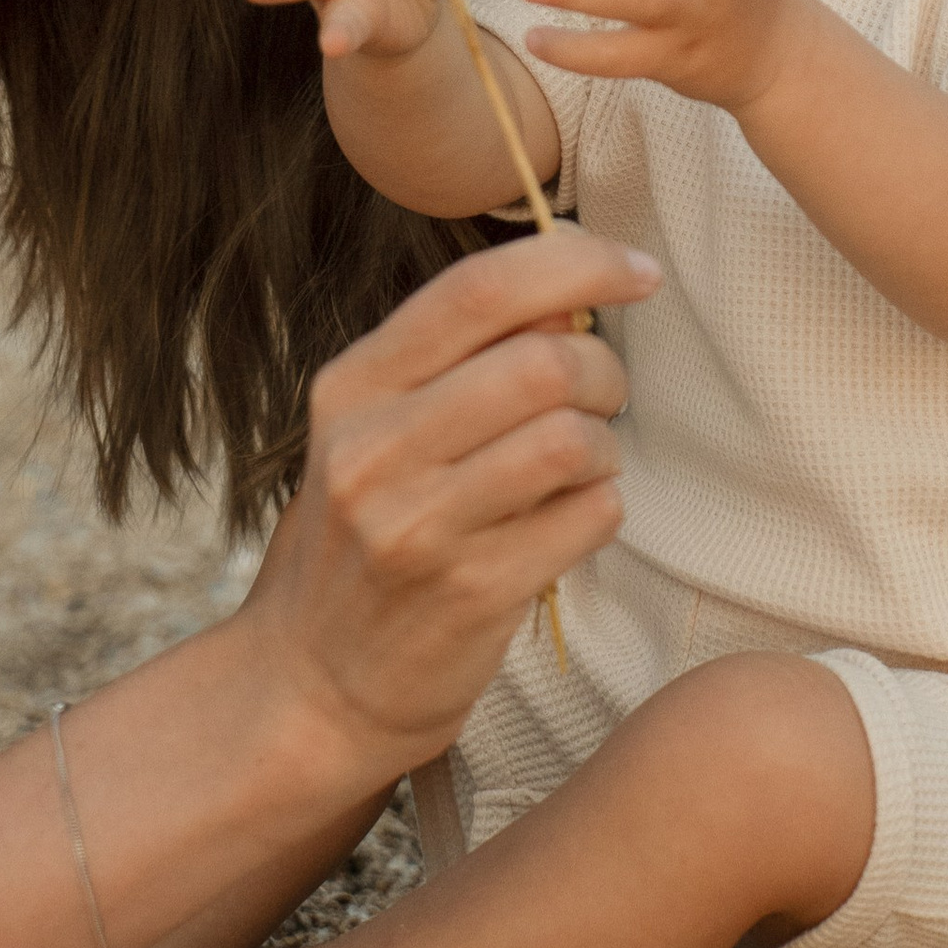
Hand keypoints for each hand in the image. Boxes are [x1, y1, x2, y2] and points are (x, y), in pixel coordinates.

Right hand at [239, 227, 653, 772]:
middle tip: (603, 396)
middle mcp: (373, 449)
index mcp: (352, 387)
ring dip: (606, 445)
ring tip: (582, 466)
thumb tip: (572, 296)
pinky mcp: (472, 592)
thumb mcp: (376, 432)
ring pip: (574, 438)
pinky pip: (590, 516)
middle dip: (604, 369)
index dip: (577, 263)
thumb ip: (460, 360)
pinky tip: (567, 522)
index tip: (636, 270)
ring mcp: (419, 525)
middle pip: (543, 362)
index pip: (478, 288)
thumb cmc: (363, 539)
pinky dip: (601, 508)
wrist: (311, 685)